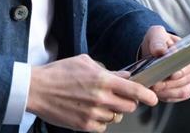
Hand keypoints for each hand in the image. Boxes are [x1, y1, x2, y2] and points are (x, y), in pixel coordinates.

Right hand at [27, 54, 156, 131]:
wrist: (37, 89)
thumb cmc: (59, 73)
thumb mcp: (86, 63)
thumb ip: (108, 71)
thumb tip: (124, 77)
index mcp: (103, 80)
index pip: (134, 90)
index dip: (147, 95)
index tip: (153, 98)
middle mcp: (101, 98)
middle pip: (129, 106)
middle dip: (129, 102)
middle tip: (120, 96)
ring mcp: (93, 114)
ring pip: (116, 117)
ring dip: (113, 111)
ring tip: (99, 102)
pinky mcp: (84, 126)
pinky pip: (103, 126)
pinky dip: (101, 121)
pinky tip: (91, 111)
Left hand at [138, 26, 189, 102]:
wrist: (153, 53)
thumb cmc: (158, 42)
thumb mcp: (156, 35)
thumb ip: (158, 41)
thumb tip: (161, 51)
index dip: (185, 70)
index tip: (172, 74)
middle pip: (189, 79)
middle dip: (171, 83)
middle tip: (156, 83)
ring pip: (184, 91)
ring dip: (168, 91)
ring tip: (154, 87)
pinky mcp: (185, 91)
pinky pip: (179, 97)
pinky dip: (168, 96)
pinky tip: (158, 92)